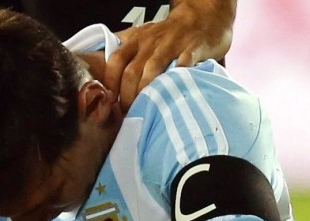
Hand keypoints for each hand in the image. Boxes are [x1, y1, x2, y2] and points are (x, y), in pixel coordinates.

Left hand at [103, 0, 235, 111]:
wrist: (202, 17)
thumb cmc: (169, 35)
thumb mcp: (143, 38)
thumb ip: (126, 55)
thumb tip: (107, 82)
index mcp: (136, 40)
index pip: (115, 61)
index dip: (111, 83)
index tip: (111, 101)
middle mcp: (151, 42)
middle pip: (131, 71)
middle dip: (127, 96)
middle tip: (130, 113)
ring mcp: (172, 45)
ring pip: (152, 70)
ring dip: (146, 93)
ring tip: (146, 110)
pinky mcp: (192, 49)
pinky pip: (182, 66)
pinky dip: (175, 81)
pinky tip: (171, 95)